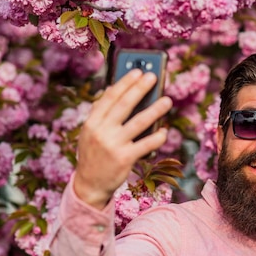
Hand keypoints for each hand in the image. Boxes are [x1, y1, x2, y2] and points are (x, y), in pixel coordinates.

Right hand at [73, 69, 172, 209]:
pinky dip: (157, 137)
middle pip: (124, 105)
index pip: (109, 97)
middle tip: (154, 76)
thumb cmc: (94, 155)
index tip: (137, 71)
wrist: (89, 185)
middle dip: (140, 88)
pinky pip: (146, 144)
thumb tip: (120, 92)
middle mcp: (101, 131)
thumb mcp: (91, 134)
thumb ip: (103, 115)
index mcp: (92, 122)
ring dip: (155, 109)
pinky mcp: (125, 158)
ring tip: (167, 100)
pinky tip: (164, 131)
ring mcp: (113, 145)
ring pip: (139, 122)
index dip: (125, 83)